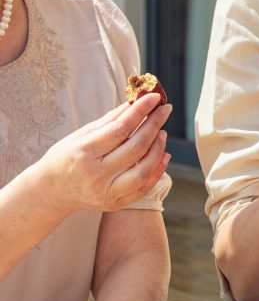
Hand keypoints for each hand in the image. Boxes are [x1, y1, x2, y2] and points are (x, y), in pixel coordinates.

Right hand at [37, 93, 171, 213]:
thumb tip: (134, 103)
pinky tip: (164, 154)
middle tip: (164, 110)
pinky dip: (158, 169)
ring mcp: (108, 191)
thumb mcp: (81, 135)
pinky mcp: (116, 203)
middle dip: (153, 126)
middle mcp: (97, 174)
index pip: (120, 129)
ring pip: (143, 170)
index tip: (154, 98)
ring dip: (158, 148)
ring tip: (162, 132)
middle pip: (135, 148)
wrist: (52, 190)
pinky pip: (144, 187)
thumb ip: (109, 121)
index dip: (140, 112)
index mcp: (85, 152)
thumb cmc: (67, 157)